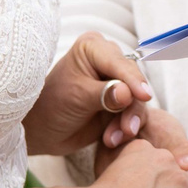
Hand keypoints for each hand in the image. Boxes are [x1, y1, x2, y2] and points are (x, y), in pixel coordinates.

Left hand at [26, 32, 155, 156]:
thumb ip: (104, 94)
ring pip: (138, 100)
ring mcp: (117, 82)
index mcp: (94, 48)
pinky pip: (135, 114)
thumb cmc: (52, 106)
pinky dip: (125, 128)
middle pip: (134, 81)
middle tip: (127, 129)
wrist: (42, 131)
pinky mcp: (122, 102)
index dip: (134, 80)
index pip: (120, 63)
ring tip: (113, 138)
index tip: (144, 96)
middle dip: (131, 107)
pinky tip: (111, 139)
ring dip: (128, 121)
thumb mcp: (77, 97)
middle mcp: (109, 61)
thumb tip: (128, 93)